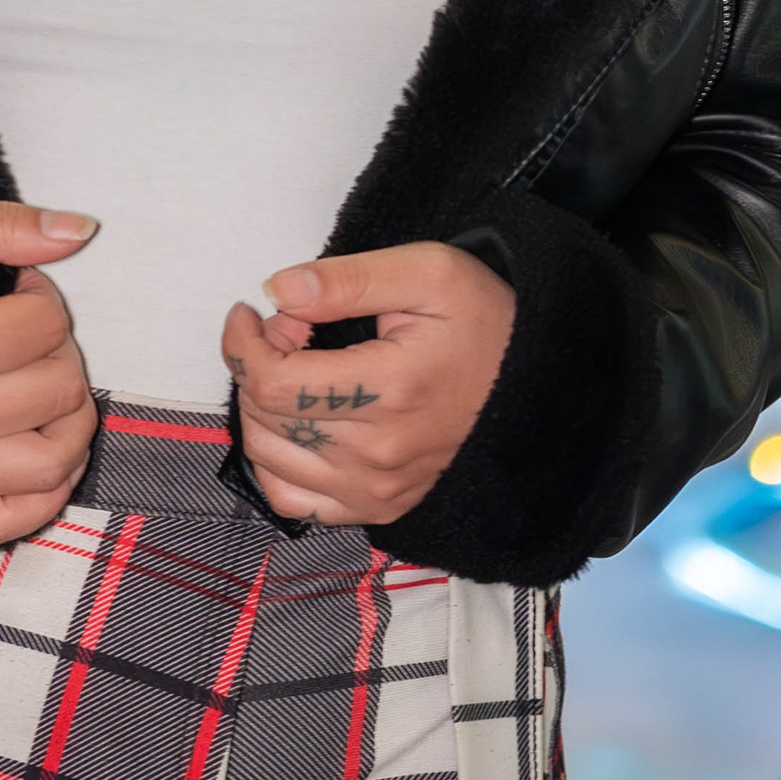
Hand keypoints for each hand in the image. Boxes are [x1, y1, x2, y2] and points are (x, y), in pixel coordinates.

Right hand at [0, 198, 99, 543]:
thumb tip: (79, 230)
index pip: (47, 327)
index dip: (41, 292)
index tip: (12, 285)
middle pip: (60, 389)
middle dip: (57, 345)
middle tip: (22, 325)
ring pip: (55, 463)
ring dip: (70, 416)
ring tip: (43, 379)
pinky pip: (11, 522)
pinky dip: (47, 492)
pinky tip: (44, 446)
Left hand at [222, 241, 514, 528]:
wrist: (537, 382)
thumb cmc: (483, 321)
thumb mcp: (427, 272)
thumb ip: (346, 279)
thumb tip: (279, 290)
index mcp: (390, 390)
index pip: (273, 385)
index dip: (243, 343)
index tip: (252, 311)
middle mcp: (379, 453)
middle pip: (264, 421)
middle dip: (254, 366)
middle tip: (288, 330)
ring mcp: (379, 489)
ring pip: (269, 463)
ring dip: (260, 410)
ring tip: (294, 370)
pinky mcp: (380, 507)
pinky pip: (296, 503)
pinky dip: (277, 463)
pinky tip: (297, 422)